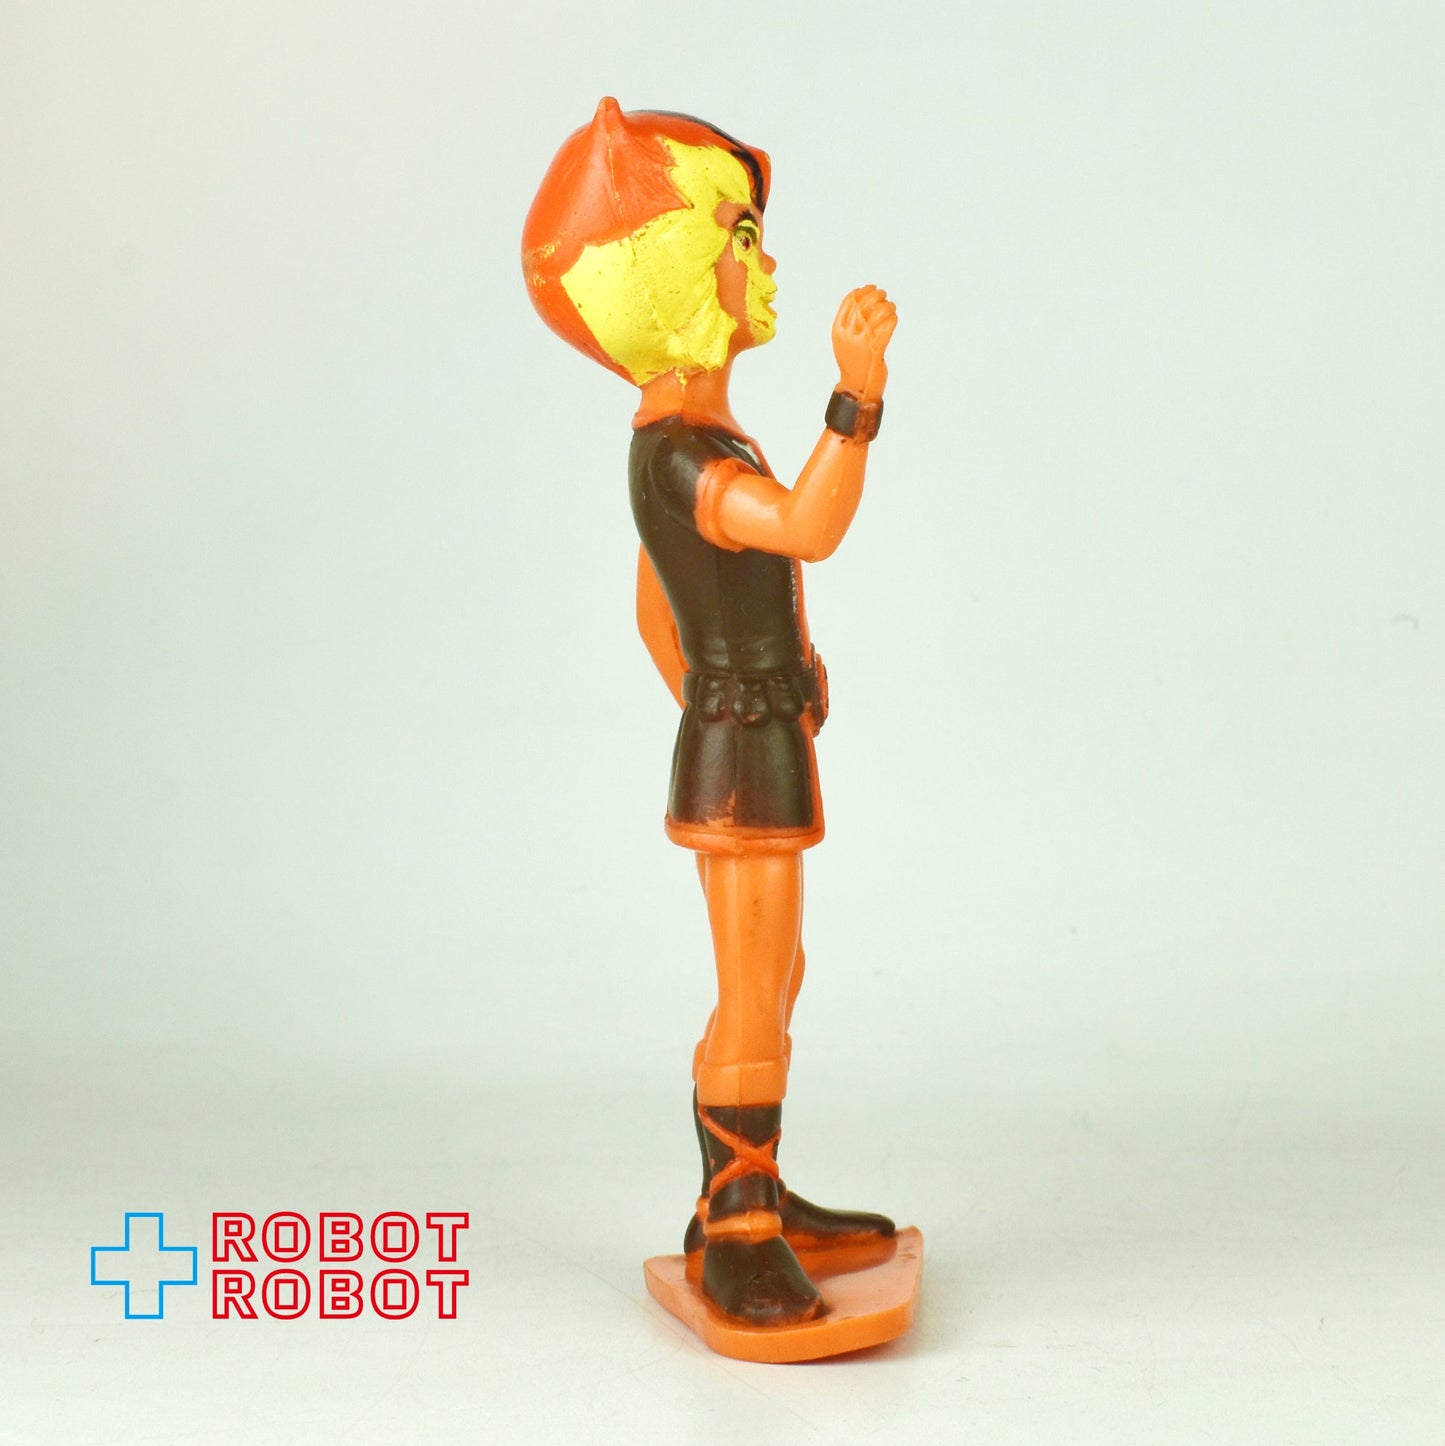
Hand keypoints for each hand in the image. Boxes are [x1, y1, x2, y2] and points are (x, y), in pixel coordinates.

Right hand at [831, 285, 896, 400]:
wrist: (857, 386)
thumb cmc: (852, 361)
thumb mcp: (843, 339)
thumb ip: (849, 321)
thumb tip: (863, 297)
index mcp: (839, 329)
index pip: (850, 300)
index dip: (863, 291)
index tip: (871, 288)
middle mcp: (850, 333)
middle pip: (866, 302)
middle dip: (877, 295)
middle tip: (883, 296)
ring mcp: (863, 341)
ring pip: (880, 311)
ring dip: (888, 306)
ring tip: (890, 308)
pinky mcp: (877, 348)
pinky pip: (889, 325)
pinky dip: (893, 318)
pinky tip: (893, 319)